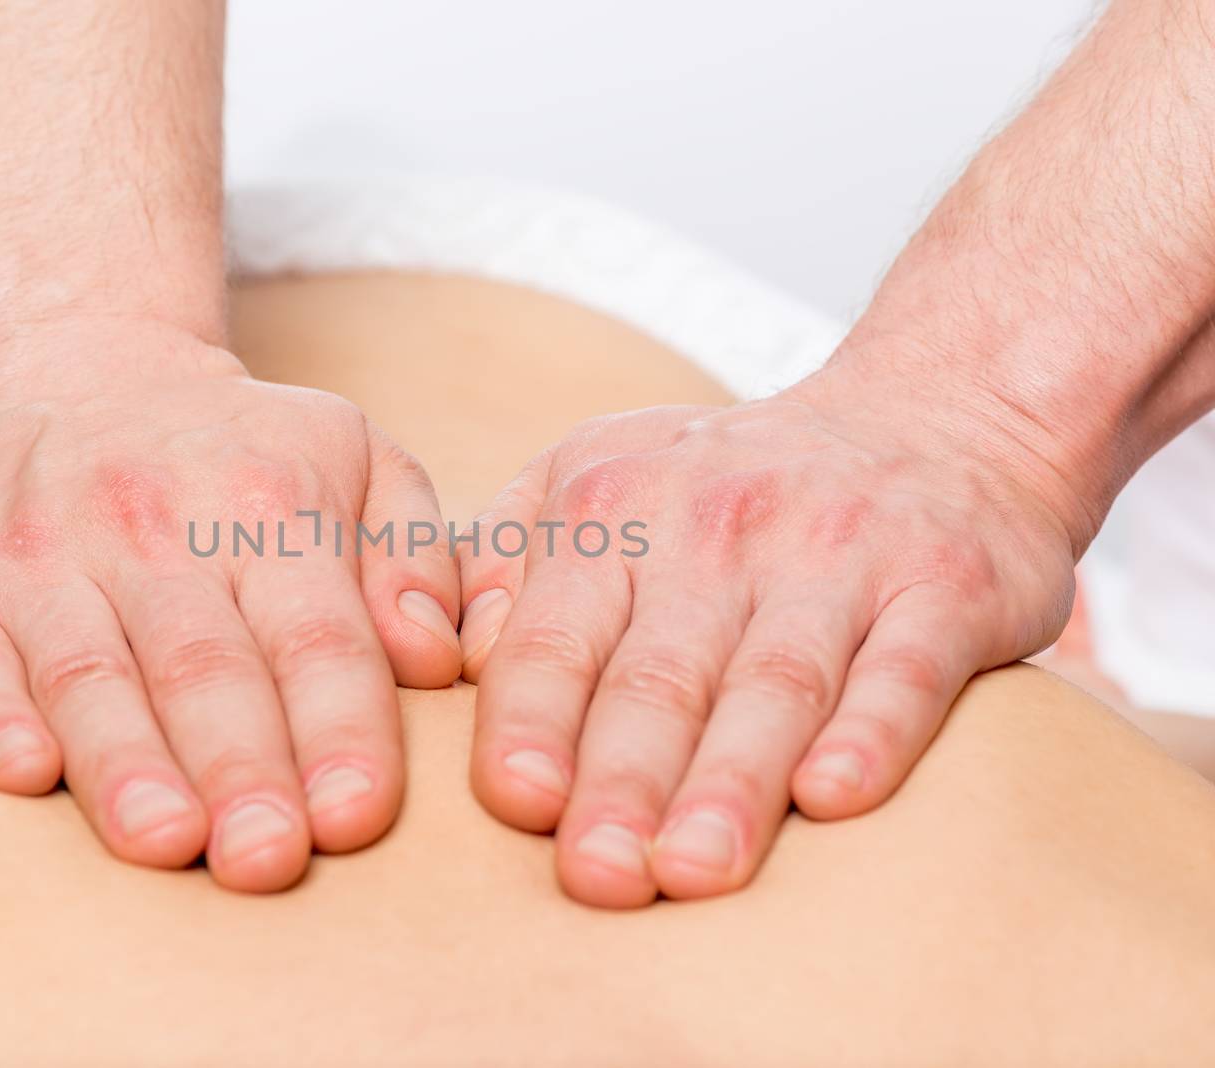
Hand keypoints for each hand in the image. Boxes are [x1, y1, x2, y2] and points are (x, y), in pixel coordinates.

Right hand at [0, 315, 460, 891]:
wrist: (60, 365)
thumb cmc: (231, 454)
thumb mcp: (351, 458)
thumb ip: (412, 556)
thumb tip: (432, 662)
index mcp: (265, 502)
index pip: (315, 635)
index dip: (339, 728)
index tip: (358, 816)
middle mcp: (148, 525)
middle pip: (203, 665)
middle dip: (240, 767)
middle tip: (269, 860)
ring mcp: (38, 558)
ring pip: (87, 672)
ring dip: (126, 763)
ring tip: (166, 843)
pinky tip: (25, 774)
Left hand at [457, 366, 1079, 906]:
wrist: (930, 416)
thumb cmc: (726, 486)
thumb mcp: (594, 477)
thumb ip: (504, 563)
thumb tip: (440, 659)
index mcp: (613, 509)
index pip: (556, 635)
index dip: (532, 720)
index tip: (517, 805)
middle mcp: (718, 526)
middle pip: (660, 674)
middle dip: (621, 780)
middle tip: (594, 878)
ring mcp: (835, 555)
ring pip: (774, 682)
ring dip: (731, 781)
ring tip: (693, 872)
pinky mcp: (946, 585)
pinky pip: (904, 667)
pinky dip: (870, 731)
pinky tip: (833, 797)